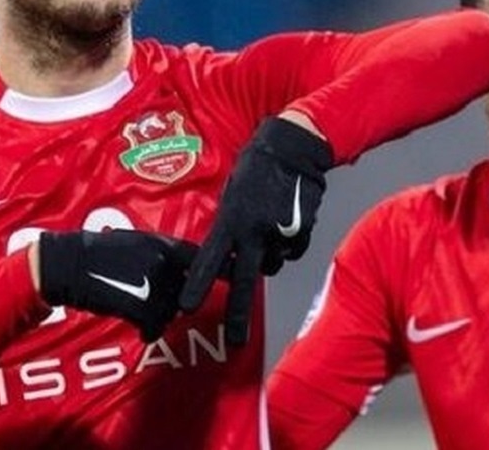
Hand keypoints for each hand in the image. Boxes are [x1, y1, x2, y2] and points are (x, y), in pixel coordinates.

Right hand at [38, 230, 198, 342]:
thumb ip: (161, 253)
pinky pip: (155, 325)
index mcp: (162, 243)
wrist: (68, 264)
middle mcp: (162, 262)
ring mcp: (152, 284)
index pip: (199, 258)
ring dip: (162, 315)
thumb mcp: (135, 241)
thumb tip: (182, 266)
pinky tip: (143, 331)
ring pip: (172, 309)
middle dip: (176, 299)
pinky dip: (150, 331)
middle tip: (160, 302)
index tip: (225, 278)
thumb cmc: (98, 252)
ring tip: (146, 314)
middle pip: (187, 289)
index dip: (214, 271)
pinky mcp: (139, 306)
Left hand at [179, 116, 332, 345]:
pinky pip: (292, 252)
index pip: (210, 260)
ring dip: (268, 255)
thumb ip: (229, 227)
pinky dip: (289, 244)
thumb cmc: (254, 168)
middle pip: (244, 281)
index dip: (197, 285)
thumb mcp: (232, 196)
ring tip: (270, 224)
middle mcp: (253, 231)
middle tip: (236, 341)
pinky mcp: (302, 233)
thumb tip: (227, 258)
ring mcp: (279, 234)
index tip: (187, 308)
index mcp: (230, 221)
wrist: (293, 148)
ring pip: (271, 263)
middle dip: (238, 314)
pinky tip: (287, 220)